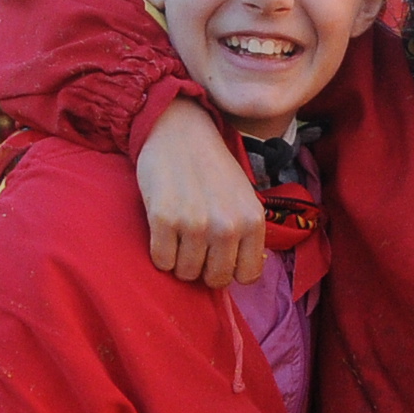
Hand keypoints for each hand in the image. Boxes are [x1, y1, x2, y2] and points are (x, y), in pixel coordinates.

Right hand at [136, 108, 263, 287]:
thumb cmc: (213, 169)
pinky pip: (162, 261)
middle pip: (215, 279)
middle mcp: (228, 225)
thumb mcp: (244, 199)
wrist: (181, 133)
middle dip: (204, 268)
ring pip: (186, 273)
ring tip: (179, 235)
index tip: (219, 256)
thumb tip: (244, 273)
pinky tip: (164, 231)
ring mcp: (195, 224)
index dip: (231, 269)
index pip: (247, 275)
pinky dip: (160, 253)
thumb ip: (248, 234)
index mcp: (253, 221)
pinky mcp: (164, 219)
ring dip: (180, 261)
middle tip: (196, 245)